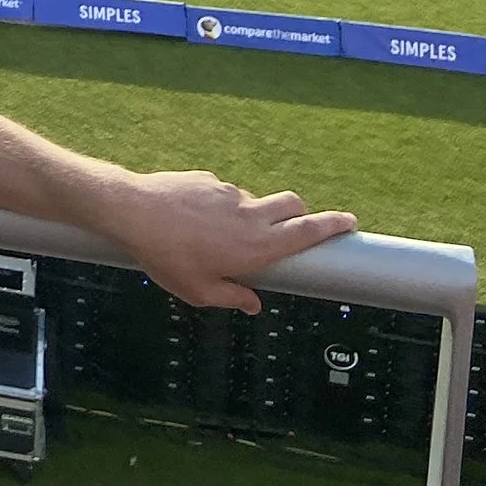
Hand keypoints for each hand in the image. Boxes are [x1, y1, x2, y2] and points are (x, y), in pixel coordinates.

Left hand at [110, 171, 357, 312]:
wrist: (134, 212)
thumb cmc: (167, 257)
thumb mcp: (200, 292)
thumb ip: (233, 298)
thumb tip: (253, 304)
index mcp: (258, 246)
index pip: (308, 231)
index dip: (333, 225)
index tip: (351, 222)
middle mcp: (250, 215)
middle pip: (293, 204)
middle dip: (303, 214)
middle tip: (295, 228)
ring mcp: (229, 193)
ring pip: (256, 201)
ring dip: (254, 215)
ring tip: (222, 238)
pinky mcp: (208, 180)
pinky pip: (224, 194)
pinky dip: (222, 207)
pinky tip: (194, 222)